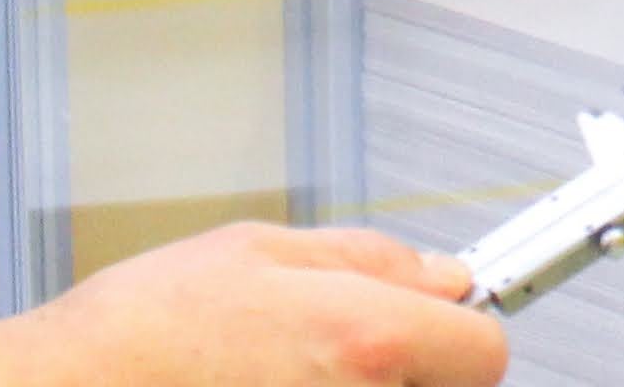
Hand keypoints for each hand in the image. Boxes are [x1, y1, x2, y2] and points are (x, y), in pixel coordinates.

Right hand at [14, 221, 507, 386]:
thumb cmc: (138, 334)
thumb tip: (442, 273)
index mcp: (364, 337)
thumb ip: (367, 258)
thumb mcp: (255, 249)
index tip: (435, 326)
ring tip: (278, 378)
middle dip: (407, 370)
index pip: (485, 351)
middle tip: (329, 354)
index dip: (459, 332)